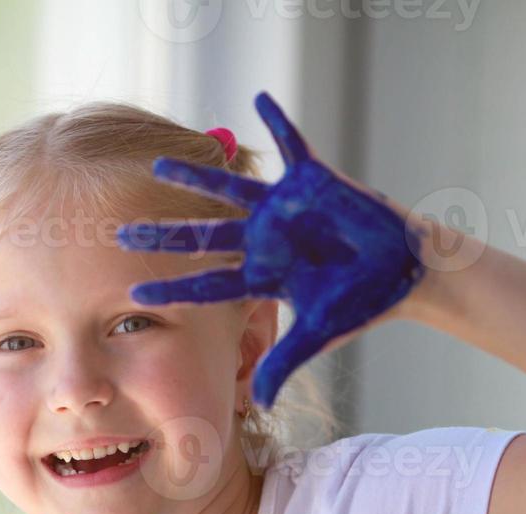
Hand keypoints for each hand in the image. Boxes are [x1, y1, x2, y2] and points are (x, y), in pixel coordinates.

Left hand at [116, 91, 428, 409]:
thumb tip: (258, 404)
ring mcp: (284, 208)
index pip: (205, 283)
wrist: (405, 271)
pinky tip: (259, 97)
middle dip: (162, 236)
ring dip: (194, 178)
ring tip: (158, 164)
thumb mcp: (317, 335)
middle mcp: (263, 238)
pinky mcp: (314, 181)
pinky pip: (294, 143)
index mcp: (261, 274)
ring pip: (228, 189)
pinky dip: (279, 121)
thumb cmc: (361, 302)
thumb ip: (282, 364)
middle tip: (120, 234)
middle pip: (201, 236)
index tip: (132, 294)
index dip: (171, 288)